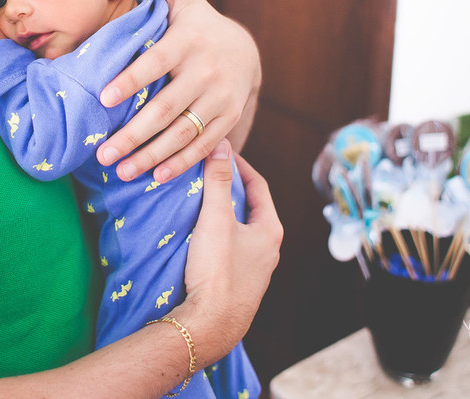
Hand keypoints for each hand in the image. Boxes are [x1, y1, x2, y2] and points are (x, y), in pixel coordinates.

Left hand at [98, 0, 260, 181]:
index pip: (156, 63)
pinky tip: (152, 178)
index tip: (104, 96)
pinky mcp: (227, 120)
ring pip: (182, 133)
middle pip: (166, 108)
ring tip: (120, 171)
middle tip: (102, 153)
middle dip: (132, 133)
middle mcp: (207, 72)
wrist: (246, 52)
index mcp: (189, 41)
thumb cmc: (199, 24)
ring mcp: (220, 100)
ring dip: (151, 156)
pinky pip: (202, 148)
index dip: (131, 80)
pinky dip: (179, 165)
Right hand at [175, 141, 281, 366]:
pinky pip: (231, 250)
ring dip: (224, 214)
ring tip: (200, 202)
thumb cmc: (217, 270)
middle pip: (251, 208)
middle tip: (208, 174)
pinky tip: (199, 238)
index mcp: (270, 230)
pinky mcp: (240, 285)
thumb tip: (222, 145)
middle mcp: (269, 250)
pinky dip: (218, 236)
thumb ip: (218, 181)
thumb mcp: (216, 219)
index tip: (221, 153)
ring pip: (241, 231)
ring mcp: (255, 270)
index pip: (258, 186)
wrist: (210, 325)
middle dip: (231, 189)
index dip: (239, 166)